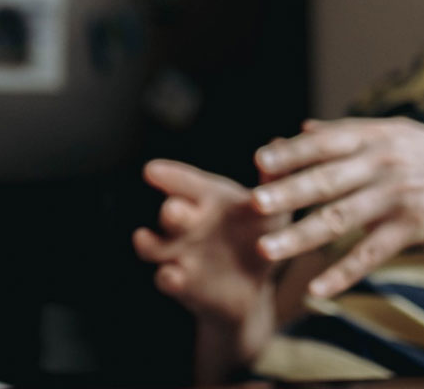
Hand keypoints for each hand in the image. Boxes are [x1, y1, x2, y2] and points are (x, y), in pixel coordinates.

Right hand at [133, 159, 283, 325]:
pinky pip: (167, 279)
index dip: (169, 176)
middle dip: (170, 211)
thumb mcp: (272, 211)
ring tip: (144, 239)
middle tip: (173, 209)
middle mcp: (188, 222)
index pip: (184, 182)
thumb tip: (278, 139)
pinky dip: (168, 277)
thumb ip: (273, 182)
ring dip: (150, 243)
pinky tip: (173, 275)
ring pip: (154, 246)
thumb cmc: (258, 235)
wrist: (252, 284)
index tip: (152, 171)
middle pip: (171, 213)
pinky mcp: (180, 282)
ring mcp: (179, 252)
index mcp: (206, 199)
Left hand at [251, 118, 423, 298]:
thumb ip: (346, 132)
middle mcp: (382, 164)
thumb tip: (301, 128)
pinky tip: (317, 290)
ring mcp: (396, 197)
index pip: (324, 143)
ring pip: (340, 219)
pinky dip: (342, 274)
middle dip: (287, 192)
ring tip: (267, 250)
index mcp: (374, 137)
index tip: (258, 160)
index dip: (290, 152)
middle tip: (253, 204)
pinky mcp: (411, 229)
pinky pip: (370, 255)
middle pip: (326, 180)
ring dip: (300, 237)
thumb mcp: (395, 133)